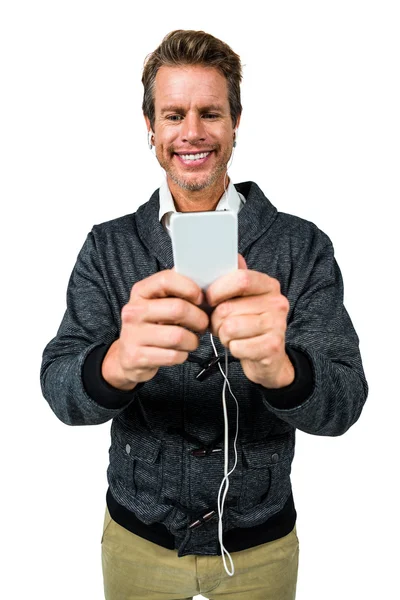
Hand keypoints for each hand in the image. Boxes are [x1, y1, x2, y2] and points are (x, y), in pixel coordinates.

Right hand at [102, 270, 208, 389]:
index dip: (190, 287)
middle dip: (199, 319)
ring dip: (193, 341)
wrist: (129, 356)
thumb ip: (178, 288)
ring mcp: (132, 335)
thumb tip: (204, 276)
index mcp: (140, 291)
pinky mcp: (136, 357)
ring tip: (191, 340)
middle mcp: (133, 311)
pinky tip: (179, 352)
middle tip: (202, 324)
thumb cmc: (152, 325)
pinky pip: (173, 356)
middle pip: (178, 309)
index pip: (167, 279)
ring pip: (179, 336)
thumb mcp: (159, 302)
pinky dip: (182, 355)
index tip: (201, 298)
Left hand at [205, 254, 294, 388]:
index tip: (209, 299)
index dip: (217, 290)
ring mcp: (277, 325)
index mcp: (268, 285)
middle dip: (215, 320)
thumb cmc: (248, 324)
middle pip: (228, 308)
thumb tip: (229, 256)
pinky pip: (237, 346)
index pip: (241, 279)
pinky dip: (233, 348)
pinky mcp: (273, 346)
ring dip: (223, 336)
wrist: (268, 357)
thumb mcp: (241, 299)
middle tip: (221, 324)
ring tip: (232, 335)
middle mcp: (277, 302)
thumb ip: (232, 278)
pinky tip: (241, 346)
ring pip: (229, 328)